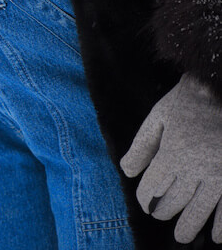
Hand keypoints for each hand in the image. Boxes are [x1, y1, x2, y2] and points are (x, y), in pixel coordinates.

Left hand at [120, 74, 221, 242]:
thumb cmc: (189, 102)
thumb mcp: (159, 117)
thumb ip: (141, 145)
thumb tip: (126, 171)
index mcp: (173, 153)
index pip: (152, 188)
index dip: (144, 198)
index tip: (144, 202)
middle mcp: (196, 169)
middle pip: (174, 202)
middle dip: (163, 211)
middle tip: (159, 214)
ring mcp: (220, 176)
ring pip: (201, 210)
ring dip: (189, 225)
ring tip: (181, 235)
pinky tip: (215, 236)